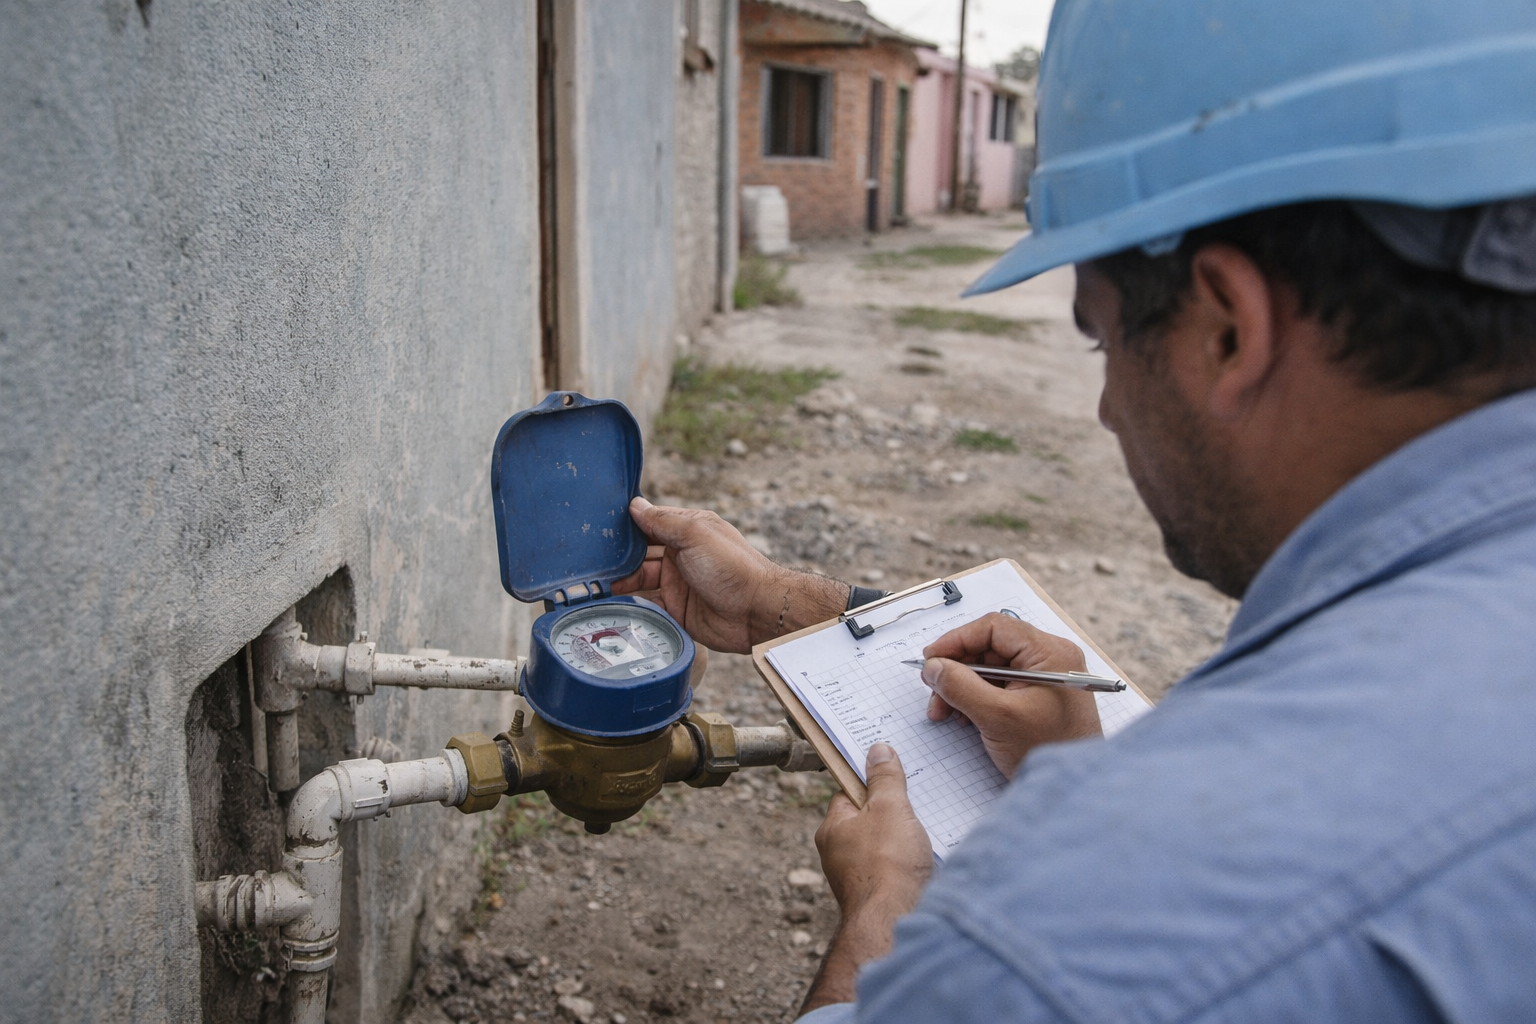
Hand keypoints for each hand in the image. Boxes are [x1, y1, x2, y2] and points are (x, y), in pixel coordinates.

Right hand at [612, 497, 849, 653]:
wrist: (756, 611)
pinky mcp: (675, 611)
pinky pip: (646, 606)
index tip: (593, 529)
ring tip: (590, 586)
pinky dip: (628, 605)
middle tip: (585, 563)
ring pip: (638, 581)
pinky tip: (607, 605)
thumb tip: (634, 504)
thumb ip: (663, 521)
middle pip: (638, 554)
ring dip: (618, 583)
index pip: (647, 524)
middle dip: (615, 558)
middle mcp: (679, 555)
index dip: (623, 526)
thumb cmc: (732, 566)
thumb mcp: (695, 534)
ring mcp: (677, 584)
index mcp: (686, 531)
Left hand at [802, 743, 932, 1012]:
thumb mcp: (890, 808)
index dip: (872, 781)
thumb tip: (877, 750)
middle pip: (868, 818)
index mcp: (833, 826)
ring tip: (923, 834)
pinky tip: (923, 862)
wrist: (894, 923)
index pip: (850, 791)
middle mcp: (838, 852)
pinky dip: (906, 863)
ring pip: (881, 844)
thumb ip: (885, 778)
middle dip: (892, 812)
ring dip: (902, 839)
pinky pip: (892, 868)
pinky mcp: (875, 895)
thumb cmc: (888, 864)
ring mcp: (855, 876)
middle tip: (916, 805)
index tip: (894, 774)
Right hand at [921, 613, 1102, 778]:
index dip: (956, 640)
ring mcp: (1044, 678)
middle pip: (989, 648)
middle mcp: (1049, 659)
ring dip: (962, 686)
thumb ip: (960, 686)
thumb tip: (933, 667)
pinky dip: (976, 697)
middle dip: (956, 669)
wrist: (1073, 789)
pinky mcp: (1038, 697)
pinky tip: (962, 715)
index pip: (993, 628)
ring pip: (990, 669)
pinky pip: (1000, 686)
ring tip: (944, 711)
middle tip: (933, 690)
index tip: (931, 659)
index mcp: (1049, 653)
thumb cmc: (1049, 750)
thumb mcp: (997, 717)